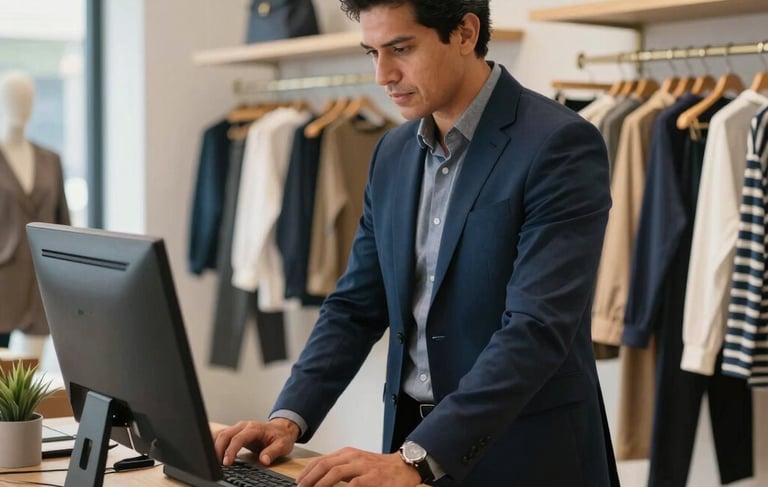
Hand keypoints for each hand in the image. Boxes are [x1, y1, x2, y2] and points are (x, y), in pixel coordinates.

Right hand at [213, 418, 299, 465]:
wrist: (281, 429)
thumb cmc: (281, 437)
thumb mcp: (282, 445)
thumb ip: (272, 452)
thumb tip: (264, 460)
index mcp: (254, 428)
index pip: (238, 438)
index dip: (231, 451)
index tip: (226, 463)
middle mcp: (244, 426)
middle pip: (225, 435)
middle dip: (218, 449)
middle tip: (216, 465)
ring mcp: (238, 428)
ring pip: (221, 434)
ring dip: (214, 446)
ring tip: (212, 461)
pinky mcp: (235, 433)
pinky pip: (222, 436)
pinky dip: (215, 443)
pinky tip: (211, 452)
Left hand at [296, 447, 421, 486]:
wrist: (403, 467)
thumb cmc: (379, 468)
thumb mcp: (357, 463)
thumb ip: (341, 468)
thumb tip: (320, 480)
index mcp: (347, 453)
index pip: (321, 460)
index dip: (307, 471)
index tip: (298, 482)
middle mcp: (353, 457)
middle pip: (324, 465)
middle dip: (309, 479)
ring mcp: (362, 467)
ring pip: (335, 472)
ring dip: (320, 484)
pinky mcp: (372, 479)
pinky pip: (353, 485)